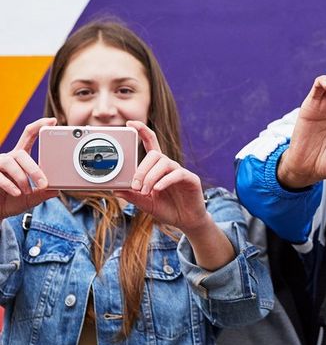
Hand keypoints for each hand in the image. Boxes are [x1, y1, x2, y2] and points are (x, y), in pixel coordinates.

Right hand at [0, 118, 58, 219]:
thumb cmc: (11, 201)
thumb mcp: (32, 198)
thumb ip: (43, 193)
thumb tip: (56, 189)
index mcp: (20, 158)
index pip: (29, 136)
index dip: (39, 126)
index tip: (52, 120)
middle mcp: (8, 158)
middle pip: (21, 154)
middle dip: (34, 169)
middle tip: (44, 184)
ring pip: (11, 162)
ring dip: (22, 178)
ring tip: (26, 192)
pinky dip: (10, 184)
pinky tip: (17, 193)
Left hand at [114, 121, 208, 235]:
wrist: (186, 221)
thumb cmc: (167, 208)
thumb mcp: (145, 203)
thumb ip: (132, 196)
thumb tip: (116, 189)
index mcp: (157, 168)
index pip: (150, 143)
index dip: (142, 131)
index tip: (130, 123)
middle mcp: (168, 166)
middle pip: (154, 155)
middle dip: (141, 169)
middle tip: (135, 186)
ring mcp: (180, 171)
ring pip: (164, 163)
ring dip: (151, 177)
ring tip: (145, 191)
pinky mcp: (190, 179)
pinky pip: (177, 174)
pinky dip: (165, 181)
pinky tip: (158, 189)